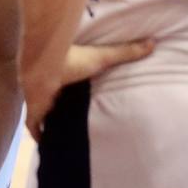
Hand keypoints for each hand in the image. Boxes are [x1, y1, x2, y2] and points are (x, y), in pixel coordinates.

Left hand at [25, 39, 154, 138]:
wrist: (44, 68)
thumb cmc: (71, 61)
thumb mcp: (102, 57)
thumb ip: (124, 52)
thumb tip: (153, 42)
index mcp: (65, 73)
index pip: (69, 83)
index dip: (74, 88)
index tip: (82, 95)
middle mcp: (51, 87)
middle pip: (56, 99)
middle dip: (62, 107)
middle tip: (75, 120)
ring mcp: (41, 100)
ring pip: (44, 113)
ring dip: (51, 121)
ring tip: (63, 134)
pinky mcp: (34, 112)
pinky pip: (34, 127)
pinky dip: (38, 135)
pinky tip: (46, 145)